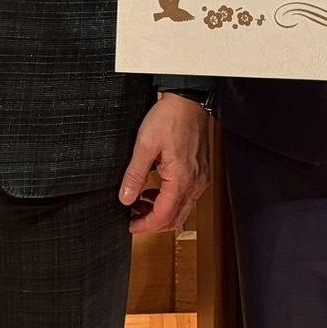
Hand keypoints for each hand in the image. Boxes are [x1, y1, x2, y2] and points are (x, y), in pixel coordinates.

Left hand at [118, 91, 210, 233]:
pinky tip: (155, 189)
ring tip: (140, 202)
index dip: (146, 226)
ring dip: (161, 211)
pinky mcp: (201, 172)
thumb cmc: (169, 118)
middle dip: (153, 222)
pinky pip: (187, 196)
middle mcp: (195, 183)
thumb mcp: (144, 146)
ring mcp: (200, 178)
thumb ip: (134, 175)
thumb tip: (125, 199)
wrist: (188, 101)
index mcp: (181, 180)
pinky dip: (170, 200)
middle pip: (175, 219)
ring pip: (182, 209)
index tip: (131, 226)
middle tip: (134, 217)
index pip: (164, 216)